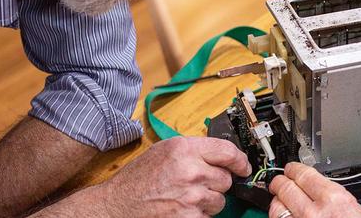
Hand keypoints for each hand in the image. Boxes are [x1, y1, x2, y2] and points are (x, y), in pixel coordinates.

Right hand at [100, 136, 250, 216]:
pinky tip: (182, 209)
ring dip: (208, 201)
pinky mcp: (190, 217)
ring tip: (185, 197)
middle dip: (216, 183)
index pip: (227, 151)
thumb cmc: (138, 180)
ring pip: (220, 200)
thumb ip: (192, 149)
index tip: (243, 166)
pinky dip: (199, 215)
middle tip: (197, 184)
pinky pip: (208, 216)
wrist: (117, 206)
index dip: (240, 160)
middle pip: (226, 178)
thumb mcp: (164, 151)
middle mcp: (190, 171)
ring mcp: (191, 196)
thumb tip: (219, 153)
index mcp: (184, 149)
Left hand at [268, 163, 360, 217]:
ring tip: (280, 200)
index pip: (304, 175)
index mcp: (334, 201)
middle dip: (281, 183)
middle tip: (280, 182)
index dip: (294, 169)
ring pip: (276, 208)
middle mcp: (313, 214)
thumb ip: (336, 199)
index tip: (291, 169)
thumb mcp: (358, 213)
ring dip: (277, 202)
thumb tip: (320, 189)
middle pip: (285, 187)